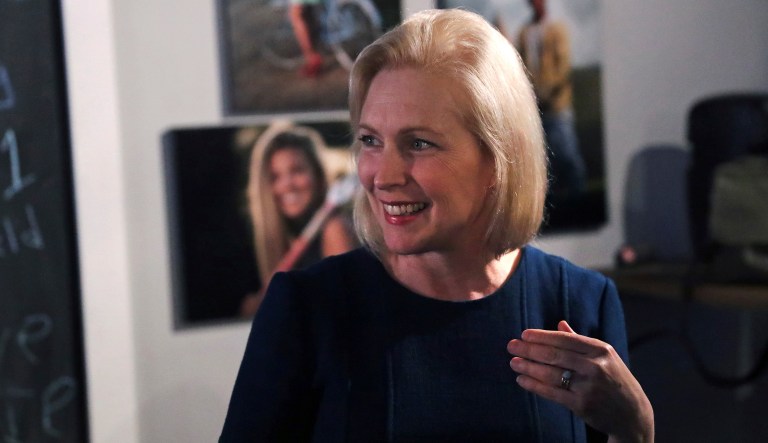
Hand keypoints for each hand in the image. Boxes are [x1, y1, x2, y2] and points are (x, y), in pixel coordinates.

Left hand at [507, 321, 653, 442]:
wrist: (632, 414)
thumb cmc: (613, 379)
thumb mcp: (604, 357)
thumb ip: (580, 341)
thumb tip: (559, 324)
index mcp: (601, 349)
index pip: (565, 339)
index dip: (542, 336)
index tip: (524, 334)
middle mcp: (596, 366)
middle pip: (556, 355)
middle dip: (530, 350)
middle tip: (511, 346)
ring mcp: (589, 386)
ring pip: (552, 374)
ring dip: (529, 367)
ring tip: (514, 363)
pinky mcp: (583, 405)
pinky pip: (553, 393)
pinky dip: (535, 386)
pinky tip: (522, 380)